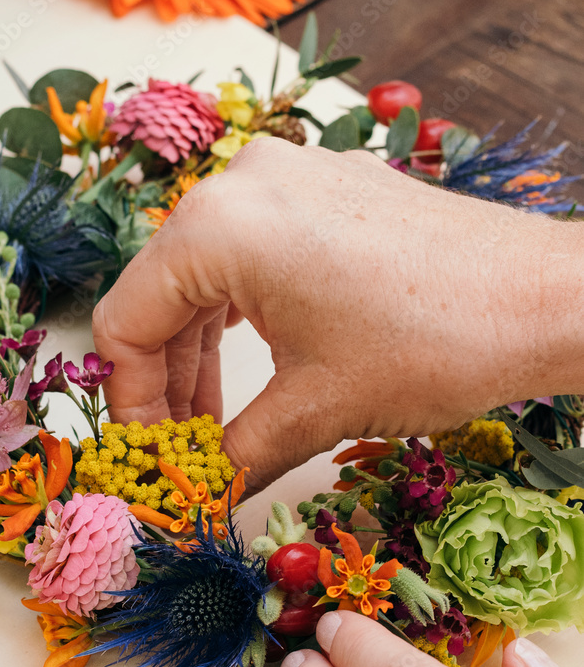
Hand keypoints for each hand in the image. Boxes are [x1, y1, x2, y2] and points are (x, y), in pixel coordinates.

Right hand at [93, 138, 583, 490]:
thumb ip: (235, 453)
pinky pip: (255, 251)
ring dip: (204, 350)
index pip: (125, 321)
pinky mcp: (325, 186)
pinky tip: (257, 359)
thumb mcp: (315, 407)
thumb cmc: (434, 343)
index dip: (129, 403)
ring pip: (208, 274)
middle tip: (186, 449)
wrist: (547, 299)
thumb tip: (198, 489)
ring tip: (221, 420)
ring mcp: (287, 176)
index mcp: (217, 226)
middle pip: (163, 294)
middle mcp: (240, 183)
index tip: (151, 456)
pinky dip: (246, 311)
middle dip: (169, 381)